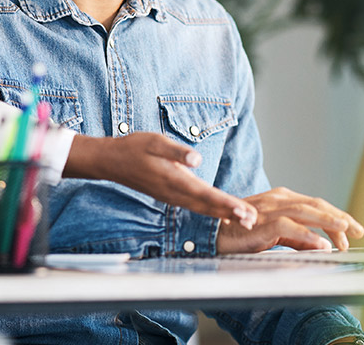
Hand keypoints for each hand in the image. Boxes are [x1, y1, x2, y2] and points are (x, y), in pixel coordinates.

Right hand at [63, 133, 257, 227]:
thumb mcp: (154, 141)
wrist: (111, 161)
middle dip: (230, 213)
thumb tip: (197, 160)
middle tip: (252, 220)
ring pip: (201, 208)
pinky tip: (220, 212)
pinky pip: (194, 206)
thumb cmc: (133, 147)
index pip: (205, 194)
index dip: (226, 203)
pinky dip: (210, 211)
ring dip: (223, 214)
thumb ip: (176, 151)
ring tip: (243, 219)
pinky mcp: (170, 195)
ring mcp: (171, 196)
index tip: (243, 211)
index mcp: (173, 179)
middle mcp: (174, 192)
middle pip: (207, 206)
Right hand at [216, 186, 363, 252]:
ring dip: (329, 221)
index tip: (351, 229)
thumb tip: (321, 244)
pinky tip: (322, 245)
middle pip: (316, 205)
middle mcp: (278, 199)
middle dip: (339, 217)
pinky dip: (308, 236)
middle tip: (358, 230)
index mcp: (281, 199)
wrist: (212, 233)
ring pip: (306, 211)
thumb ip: (296, 237)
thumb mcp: (273, 233)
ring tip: (347, 231)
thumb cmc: (240, 231)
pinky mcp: (262, 223)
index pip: (315, 204)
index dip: (336, 216)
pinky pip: (290, 228)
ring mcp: (270, 209)